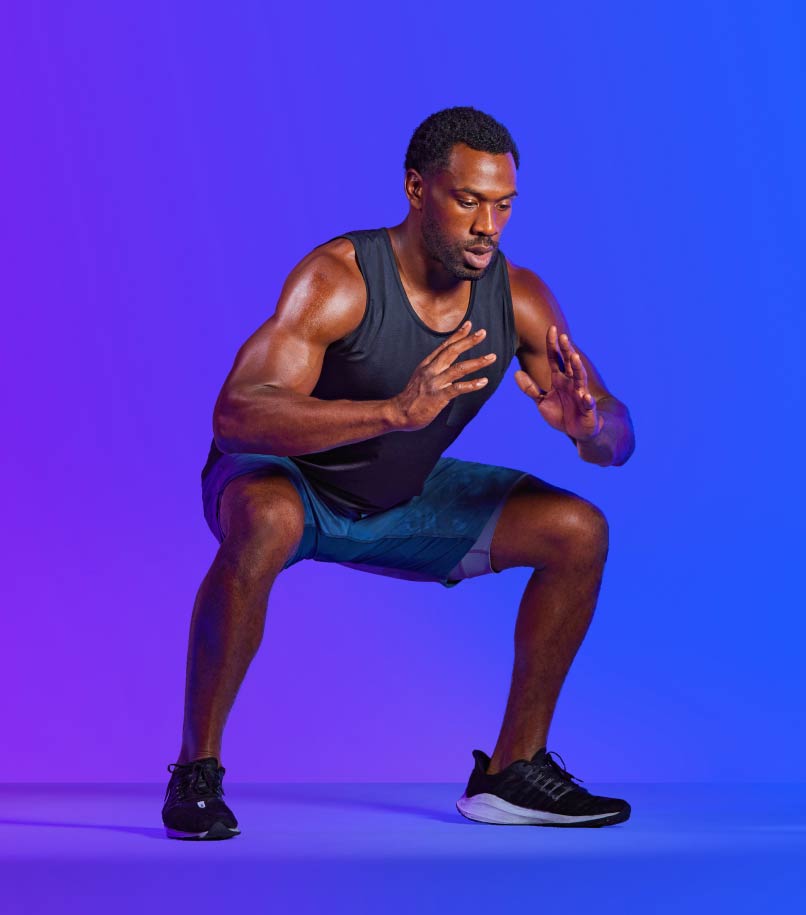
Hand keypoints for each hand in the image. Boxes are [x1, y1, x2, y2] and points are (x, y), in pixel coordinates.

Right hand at [391, 321, 495, 430]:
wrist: (398, 413)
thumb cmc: (411, 397)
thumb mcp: (421, 377)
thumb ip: (434, 370)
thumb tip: (448, 366)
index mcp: (427, 365)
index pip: (444, 346)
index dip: (457, 335)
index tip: (469, 324)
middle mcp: (431, 370)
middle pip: (452, 351)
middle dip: (468, 341)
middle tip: (483, 333)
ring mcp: (434, 383)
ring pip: (459, 368)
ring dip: (477, 362)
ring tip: (491, 357)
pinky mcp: (438, 397)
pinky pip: (457, 388)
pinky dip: (472, 384)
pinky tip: (483, 381)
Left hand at [514, 325, 602, 441]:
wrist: (577, 431)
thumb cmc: (561, 413)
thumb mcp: (541, 401)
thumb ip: (530, 388)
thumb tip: (516, 372)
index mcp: (559, 379)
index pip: (555, 359)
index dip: (552, 345)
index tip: (551, 329)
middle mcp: (571, 383)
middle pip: (568, 364)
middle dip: (566, 351)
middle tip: (563, 336)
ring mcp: (581, 395)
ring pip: (580, 379)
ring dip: (578, 368)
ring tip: (575, 358)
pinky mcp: (588, 409)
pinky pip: (588, 404)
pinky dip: (587, 400)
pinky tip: (586, 397)